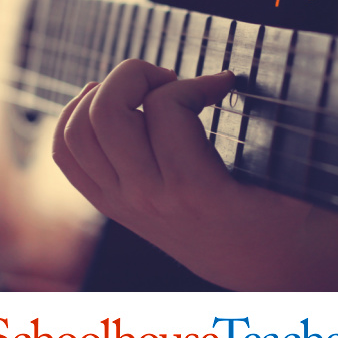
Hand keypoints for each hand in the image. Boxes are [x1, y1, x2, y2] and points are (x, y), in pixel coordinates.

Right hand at [53, 59, 337, 290]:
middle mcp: (127, 201)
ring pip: (120, 110)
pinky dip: (188, 88)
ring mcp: (158, 198)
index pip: (65, 143)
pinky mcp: (198, 189)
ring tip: (188, 85)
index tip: (135, 94)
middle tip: (165, 78)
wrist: (272, 261)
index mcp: (113, 202)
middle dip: (126, 76)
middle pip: (93, 115)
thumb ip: (122, 164)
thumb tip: (98, 92)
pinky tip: (214, 89)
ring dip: (150, 78)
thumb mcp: (153, 203)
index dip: (87, 101)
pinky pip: (168, 113)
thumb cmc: (219, 218)